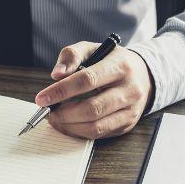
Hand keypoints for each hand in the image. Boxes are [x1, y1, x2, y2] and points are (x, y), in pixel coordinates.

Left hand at [35, 42, 153, 138]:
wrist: (143, 75)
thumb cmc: (111, 62)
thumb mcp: (92, 49)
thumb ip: (72, 56)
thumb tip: (56, 75)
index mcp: (121, 66)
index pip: (87, 80)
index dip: (62, 91)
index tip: (41, 98)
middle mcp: (130, 89)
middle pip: (92, 108)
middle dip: (64, 113)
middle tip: (47, 112)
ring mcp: (131, 110)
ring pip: (96, 126)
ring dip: (69, 126)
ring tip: (55, 119)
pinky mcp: (127, 125)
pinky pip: (99, 134)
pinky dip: (79, 132)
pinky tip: (68, 125)